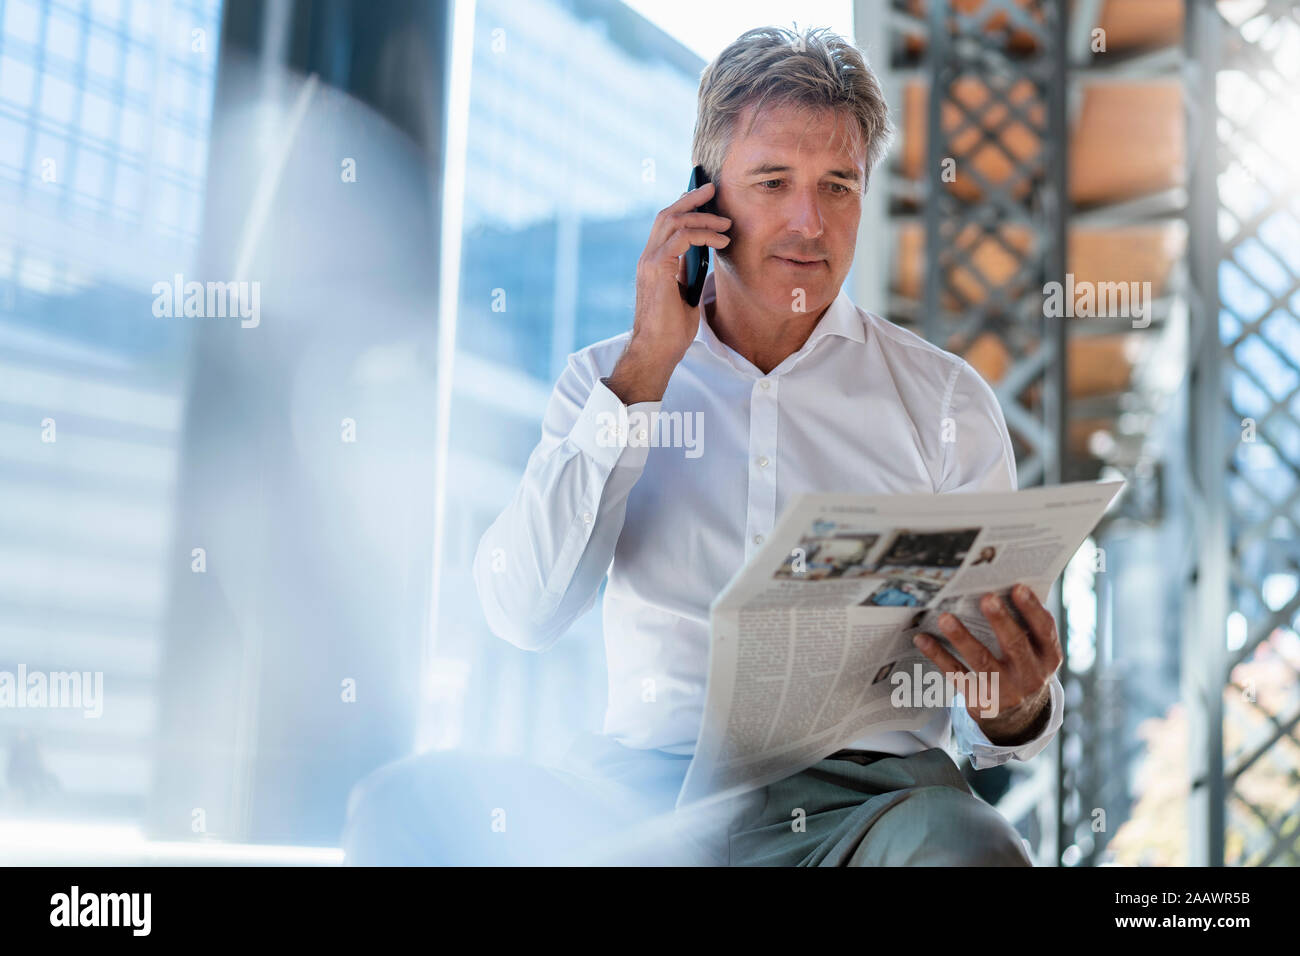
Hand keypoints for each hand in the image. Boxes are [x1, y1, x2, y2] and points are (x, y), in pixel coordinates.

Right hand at [606, 181, 730, 403]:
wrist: (657, 349)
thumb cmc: (671, 329)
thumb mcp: (684, 292)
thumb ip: (687, 271)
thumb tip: (703, 253)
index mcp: (653, 262)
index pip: (665, 224)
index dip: (684, 207)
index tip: (703, 198)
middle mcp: (647, 257)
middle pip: (667, 214)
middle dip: (691, 199)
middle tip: (713, 189)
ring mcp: (650, 261)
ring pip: (673, 220)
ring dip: (703, 217)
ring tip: (725, 223)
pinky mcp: (657, 268)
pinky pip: (681, 237)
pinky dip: (703, 234)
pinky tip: (721, 242)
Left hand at [912, 583, 1060, 745]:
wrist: (1019, 716)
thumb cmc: (1023, 666)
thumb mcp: (1036, 651)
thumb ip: (1026, 625)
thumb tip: (999, 585)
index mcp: (1047, 656)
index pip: (1044, 629)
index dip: (1032, 609)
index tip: (1018, 587)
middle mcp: (1030, 674)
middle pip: (1015, 644)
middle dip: (1000, 621)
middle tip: (986, 598)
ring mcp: (1005, 689)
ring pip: (982, 661)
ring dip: (962, 638)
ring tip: (945, 618)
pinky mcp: (980, 699)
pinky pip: (957, 674)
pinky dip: (938, 656)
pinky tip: (923, 639)